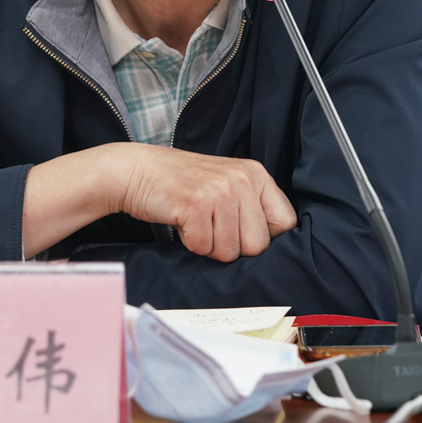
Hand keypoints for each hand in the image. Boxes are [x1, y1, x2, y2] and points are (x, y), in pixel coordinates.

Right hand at [116, 144, 296, 261]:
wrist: (136, 170)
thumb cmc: (182, 183)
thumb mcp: (227, 185)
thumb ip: (252, 207)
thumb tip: (271, 246)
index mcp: (255, 173)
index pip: (285, 223)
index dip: (264, 238)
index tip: (241, 233)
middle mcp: (242, 179)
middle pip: (258, 245)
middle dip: (232, 247)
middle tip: (212, 227)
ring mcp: (220, 191)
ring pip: (230, 251)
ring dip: (208, 245)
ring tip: (195, 221)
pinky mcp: (196, 204)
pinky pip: (203, 248)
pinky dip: (190, 243)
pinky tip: (182, 222)